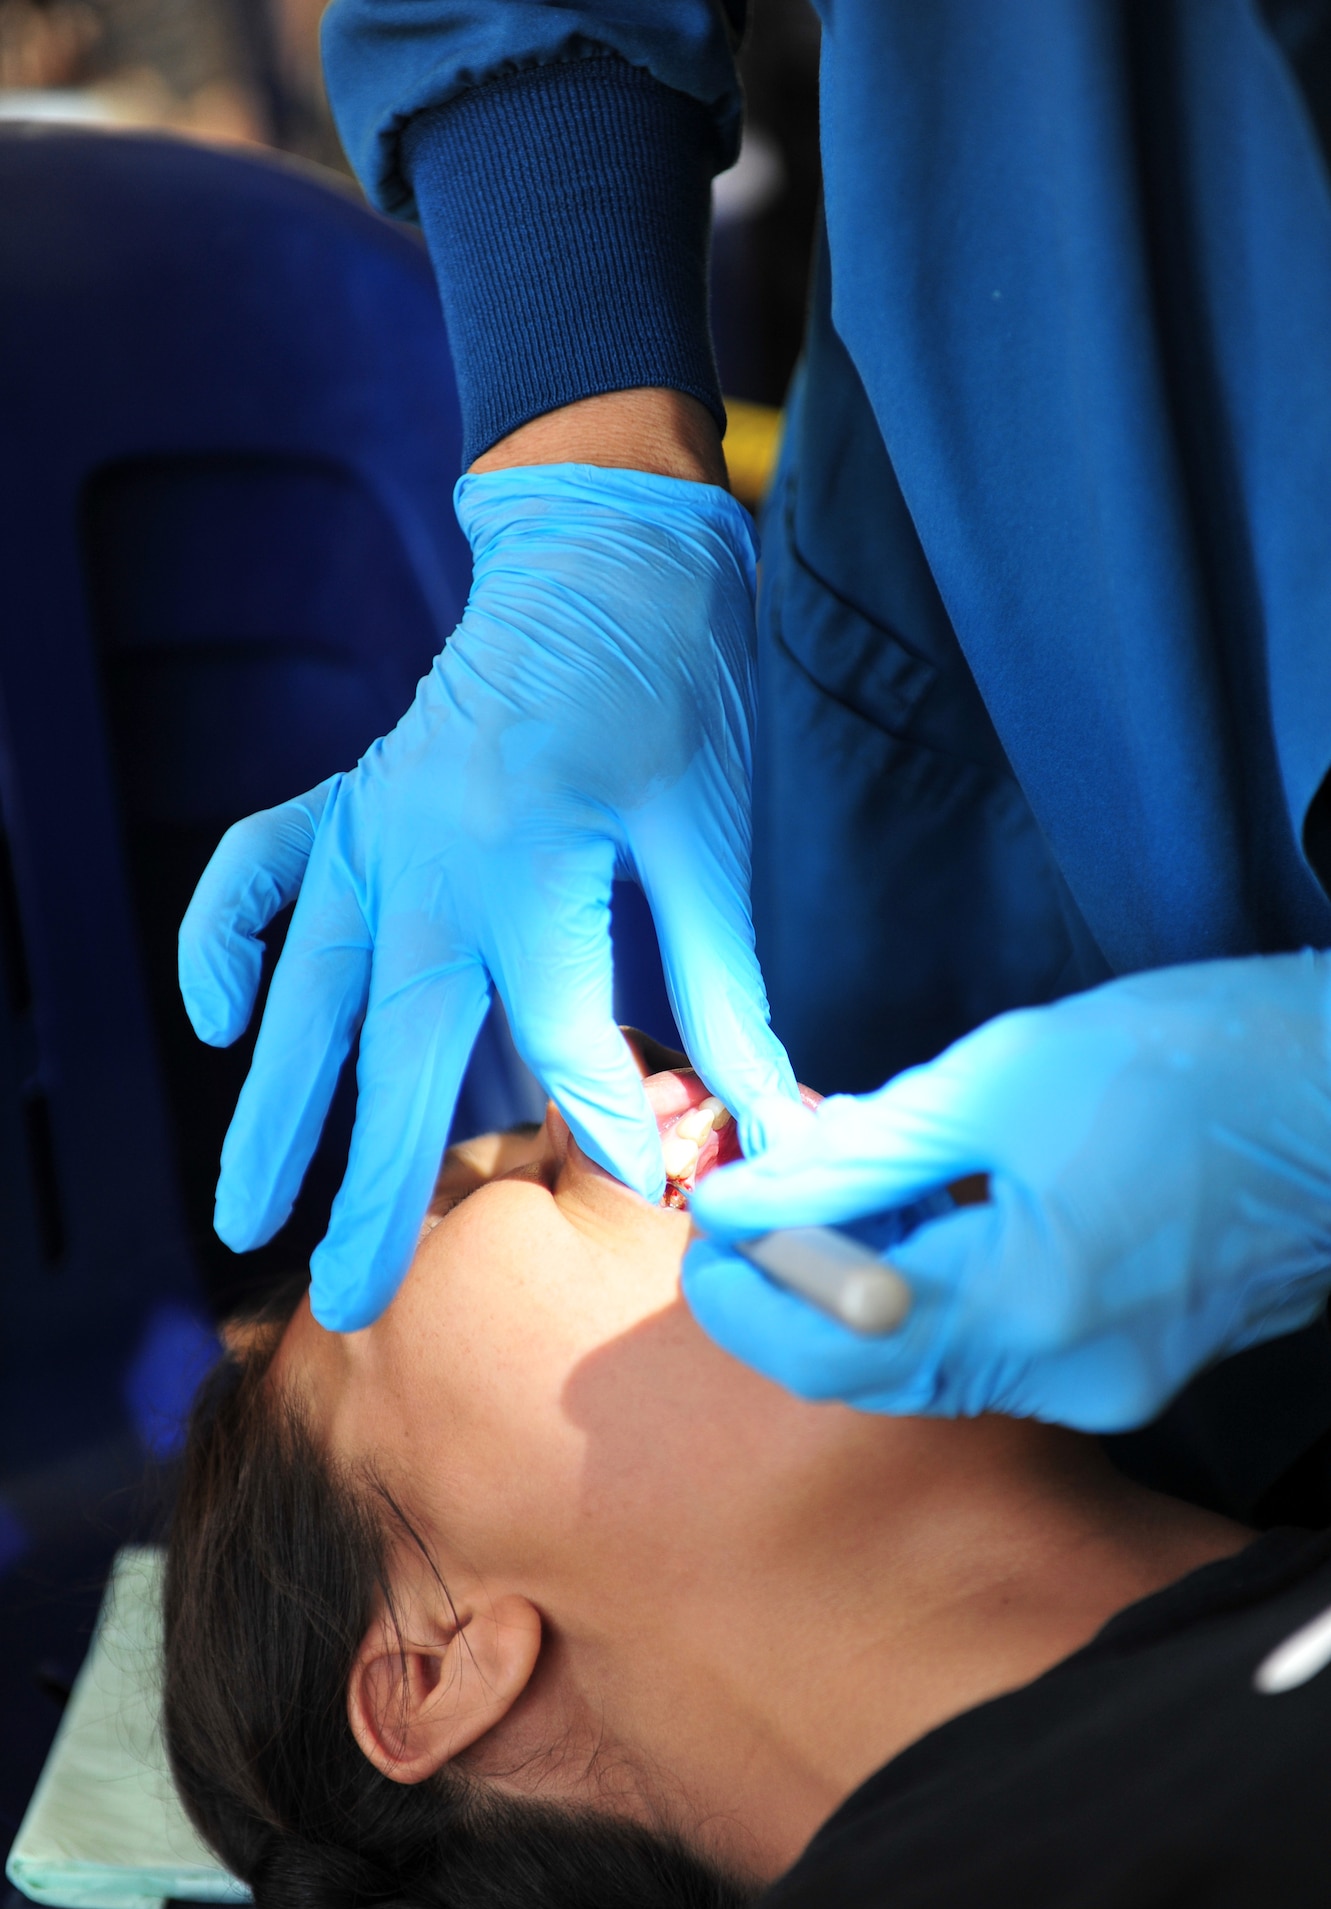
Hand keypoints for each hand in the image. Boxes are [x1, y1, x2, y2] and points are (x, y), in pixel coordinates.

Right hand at [179, 461, 797, 1330]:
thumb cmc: (674, 692)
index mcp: (534, 864)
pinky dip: (221, 939)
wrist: (603, 551)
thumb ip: (727, 991)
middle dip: (372, 1186)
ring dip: (273, 1105)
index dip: (608, 1131)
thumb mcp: (711, 840)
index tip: (641, 1210)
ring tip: (238, 1214)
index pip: (561, 1042)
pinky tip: (220, 1019)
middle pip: (396, 1051)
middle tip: (347, 1302)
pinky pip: (253, 872)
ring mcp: (369, 827)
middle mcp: (426, 857)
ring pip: (304, 991)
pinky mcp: (344, 799)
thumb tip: (776, 1120)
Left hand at [686, 953, 1330, 1429]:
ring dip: (872, 1276)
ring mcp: (1104, 1384)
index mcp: (1023, 1308)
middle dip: (803, 1281)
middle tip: (779, 1185)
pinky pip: (997, 1343)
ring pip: (933, 1354)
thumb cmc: (1189, 1064)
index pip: (824, 1358)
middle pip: (872, 1364)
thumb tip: (746, 1198)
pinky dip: (946, 1282)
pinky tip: (950, 1197)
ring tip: (872, 1169)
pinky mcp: (1130, 1365)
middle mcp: (1063, 1378)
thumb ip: (855, 1156)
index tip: (710, 1233)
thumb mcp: (996, 1078)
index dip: (742, 1303)